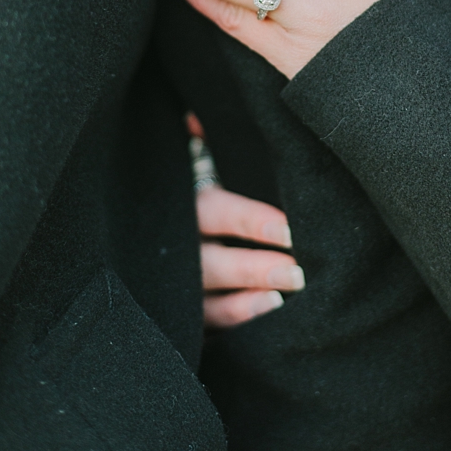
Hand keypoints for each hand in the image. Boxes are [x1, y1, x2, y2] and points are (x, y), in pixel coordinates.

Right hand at [189, 113, 301, 327]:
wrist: (153, 243)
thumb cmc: (190, 198)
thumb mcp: (188, 167)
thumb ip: (198, 144)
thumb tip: (195, 118)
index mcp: (183, 208)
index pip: (218, 215)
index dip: (252, 222)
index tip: (290, 230)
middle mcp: (178, 252)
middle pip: (213, 264)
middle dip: (255, 268)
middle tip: (297, 272)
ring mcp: (178, 290)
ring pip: (208, 303)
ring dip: (245, 304)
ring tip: (280, 299)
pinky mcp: (184, 319)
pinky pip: (208, 331)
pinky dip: (235, 326)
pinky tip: (263, 323)